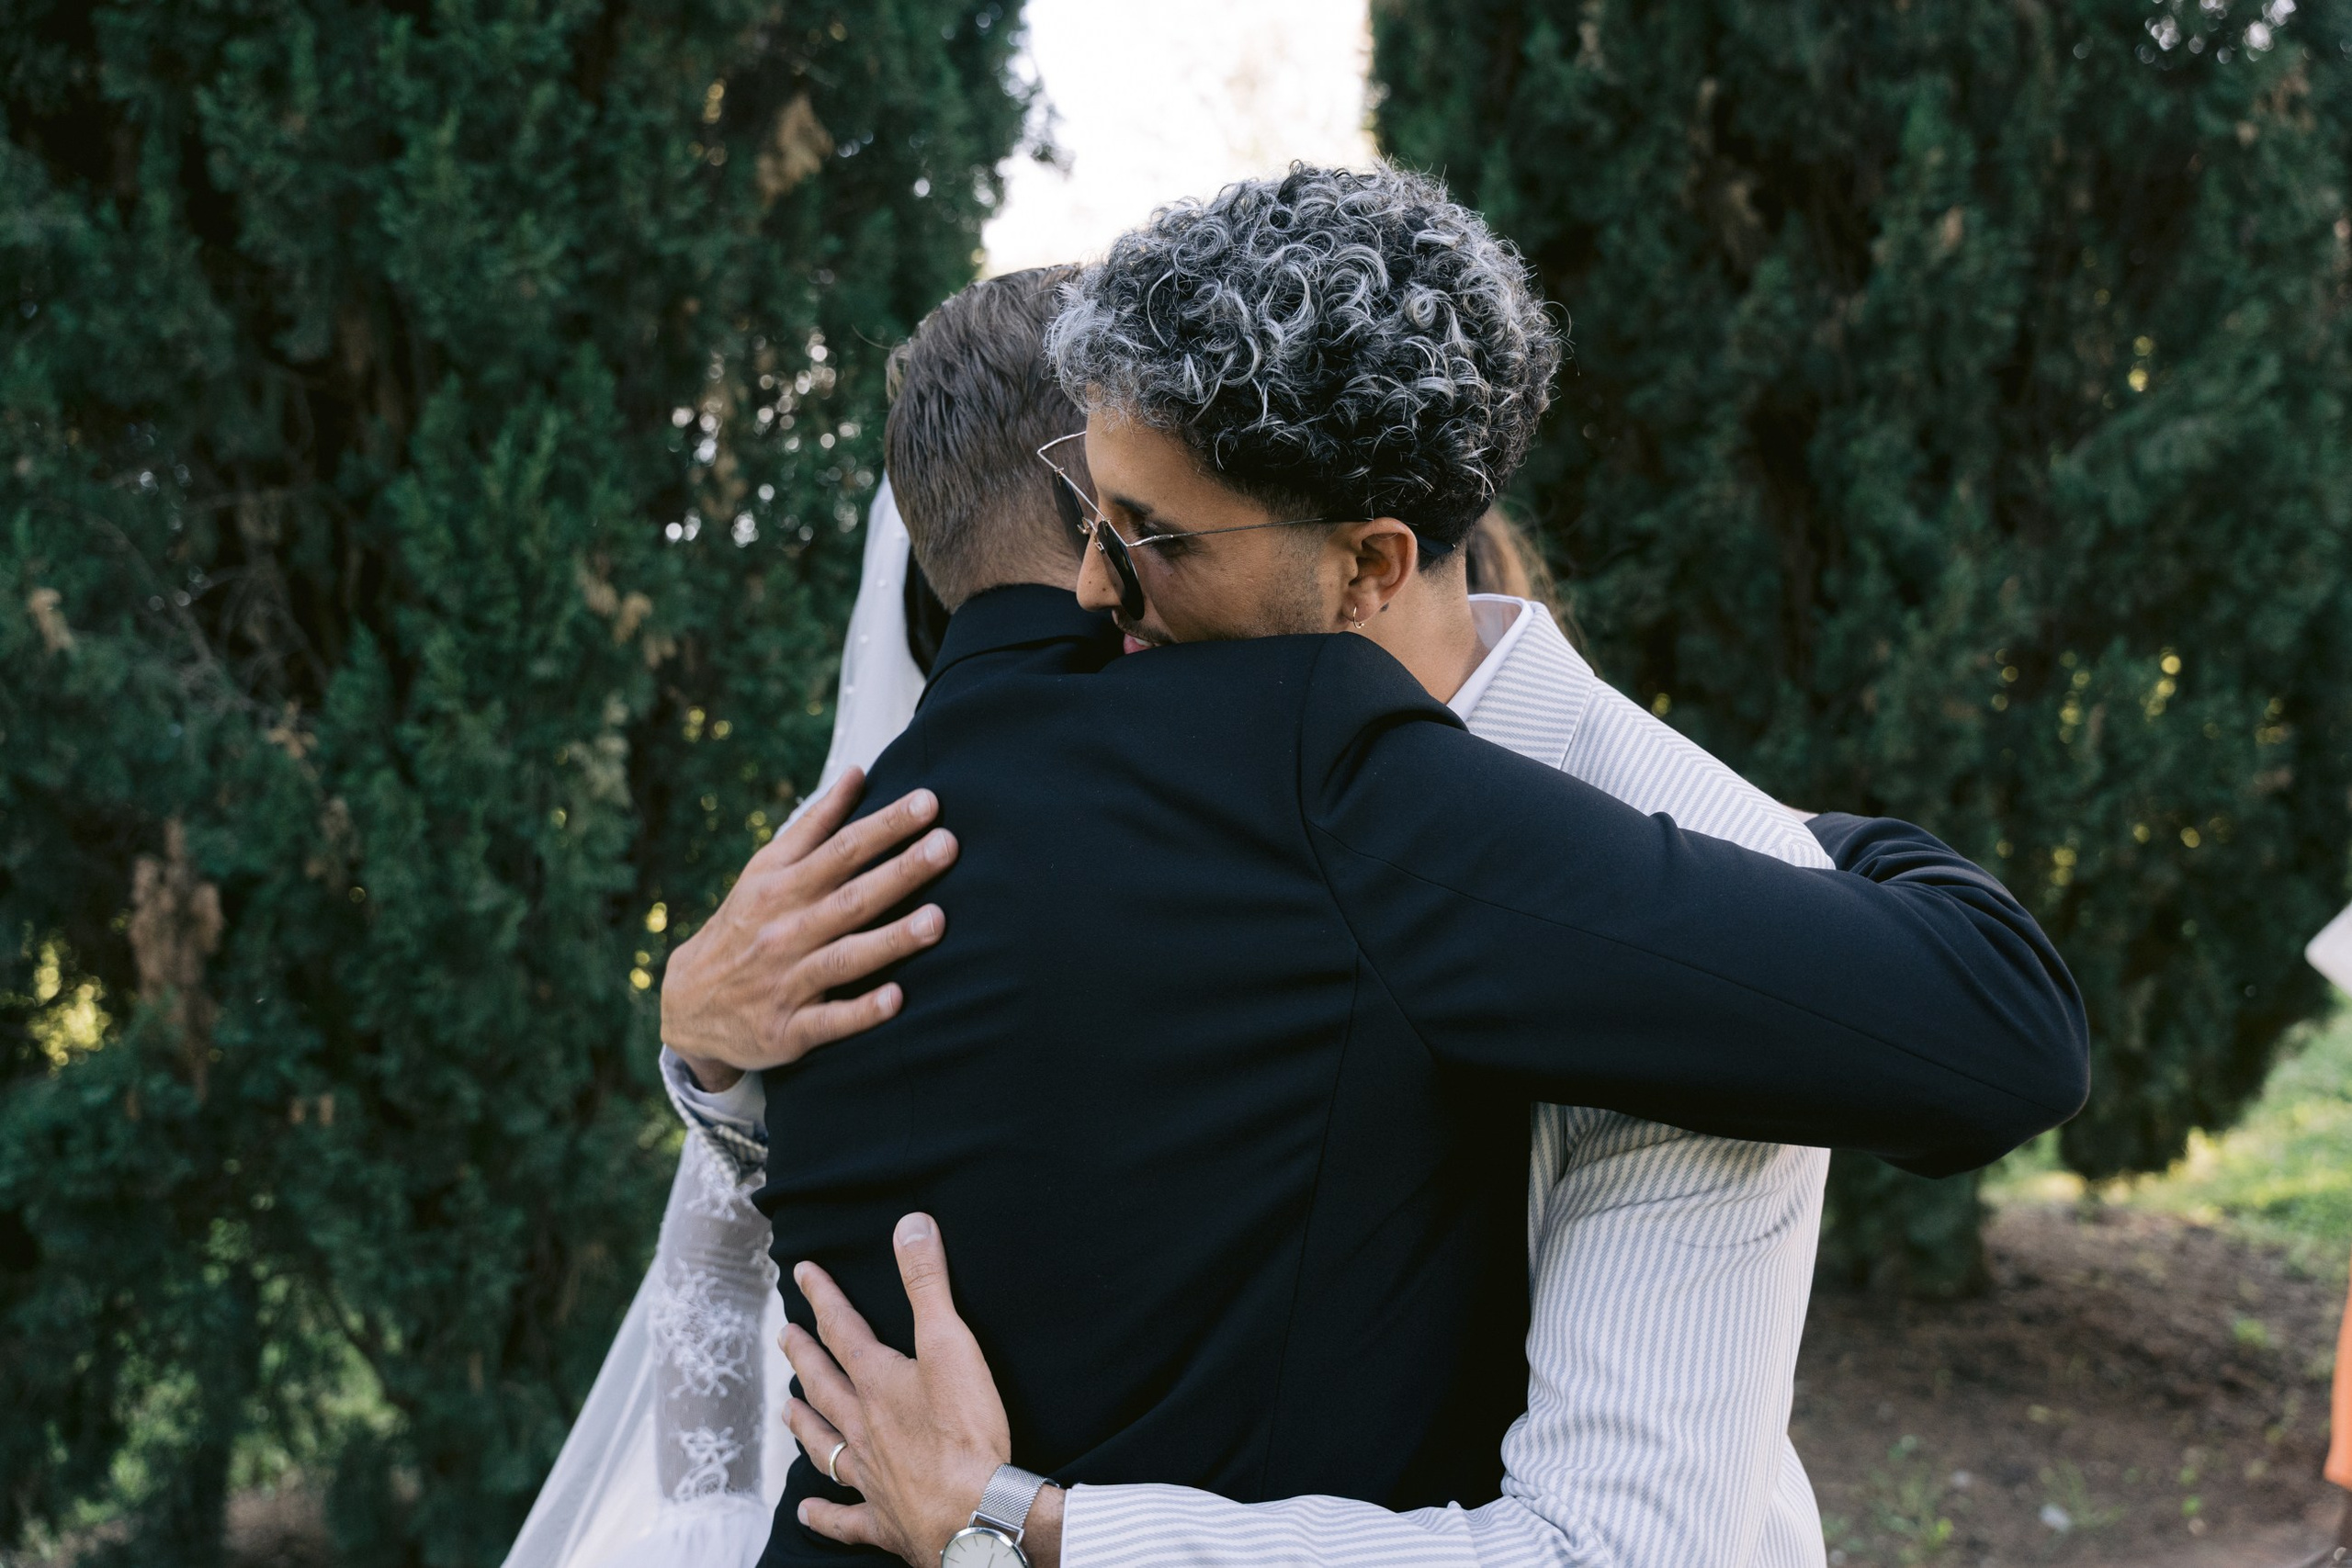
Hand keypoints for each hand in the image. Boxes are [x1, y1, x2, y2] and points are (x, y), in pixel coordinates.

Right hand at [660, 768, 957, 1088]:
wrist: (686, 1004)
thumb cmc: (744, 925)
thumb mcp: (765, 871)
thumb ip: (815, 825)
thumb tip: (858, 773)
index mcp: (782, 888)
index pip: (841, 849)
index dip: (885, 825)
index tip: (929, 802)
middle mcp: (785, 930)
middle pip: (850, 898)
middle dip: (900, 871)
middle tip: (947, 846)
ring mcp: (786, 982)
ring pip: (844, 958)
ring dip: (890, 940)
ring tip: (937, 921)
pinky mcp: (787, 1030)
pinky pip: (828, 1021)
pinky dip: (860, 1012)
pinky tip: (896, 1000)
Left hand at [783, 1215, 1062, 1567]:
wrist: (973, 1514)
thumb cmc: (964, 1430)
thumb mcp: (951, 1343)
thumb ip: (928, 1283)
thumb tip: (910, 1224)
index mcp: (877, 1382)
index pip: (842, 1328)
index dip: (822, 1296)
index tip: (802, 1271)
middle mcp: (863, 1427)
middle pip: (824, 1384)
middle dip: (803, 1355)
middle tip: (784, 1335)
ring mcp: (868, 1475)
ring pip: (824, 1444)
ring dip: (804, 1424)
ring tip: (787, 1409)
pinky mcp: (883, 1518)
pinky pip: (844, 1517)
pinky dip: (824, 1514)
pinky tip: (807, 1510)